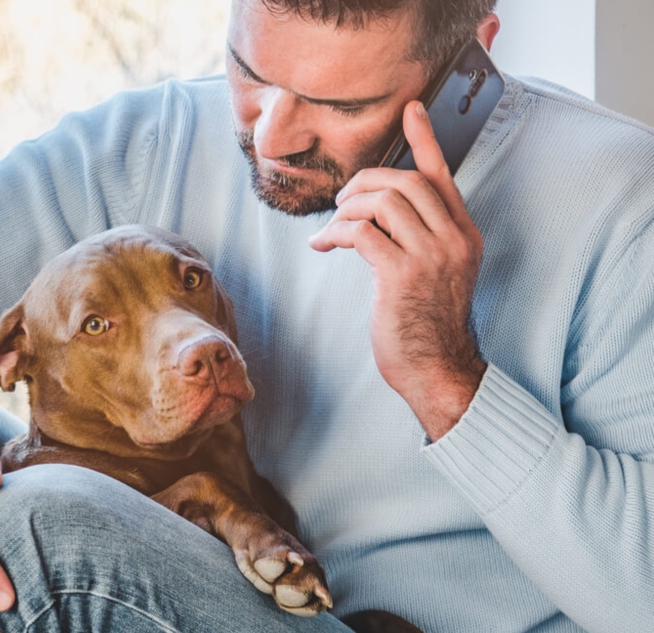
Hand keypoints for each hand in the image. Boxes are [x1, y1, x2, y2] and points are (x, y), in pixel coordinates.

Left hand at [309, 101, 486, 439]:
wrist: (437, 368)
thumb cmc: (427, 324)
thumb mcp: (437, 273)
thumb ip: (420, 238)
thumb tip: (378, 211)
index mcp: (464, 234)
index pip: (443, 175)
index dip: (424, 140)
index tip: (410, 110)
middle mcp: (453, 239)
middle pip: (405, 182)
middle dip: (363, 183)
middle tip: (341, 201)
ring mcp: (430, 257)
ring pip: (382, 202)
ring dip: (345, 209)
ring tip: (332, 228)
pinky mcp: (402, 277)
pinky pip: (361, 233)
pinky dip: (334, 233)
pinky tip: (322, 245)